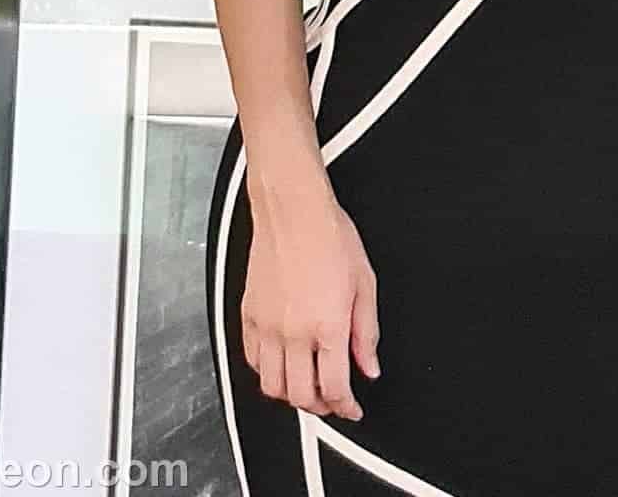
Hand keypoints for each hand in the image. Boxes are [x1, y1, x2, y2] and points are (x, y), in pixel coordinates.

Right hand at [240, 179, 380, 418]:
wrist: (293, 209)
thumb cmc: (330, 235)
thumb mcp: (365, 282)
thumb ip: (366, 331)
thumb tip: (369, 365)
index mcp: (328, 325)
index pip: (335, 387)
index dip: (346, 407)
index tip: (352, 408)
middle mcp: (294, 331)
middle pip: (301, 395)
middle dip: (320, 406)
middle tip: (332, 399)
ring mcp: (267, 326)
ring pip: (272, 385)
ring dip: (290, 395)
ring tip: (306, 385)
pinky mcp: (248, 315)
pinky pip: (251, 360)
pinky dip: (266, 371)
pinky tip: (281, 362)